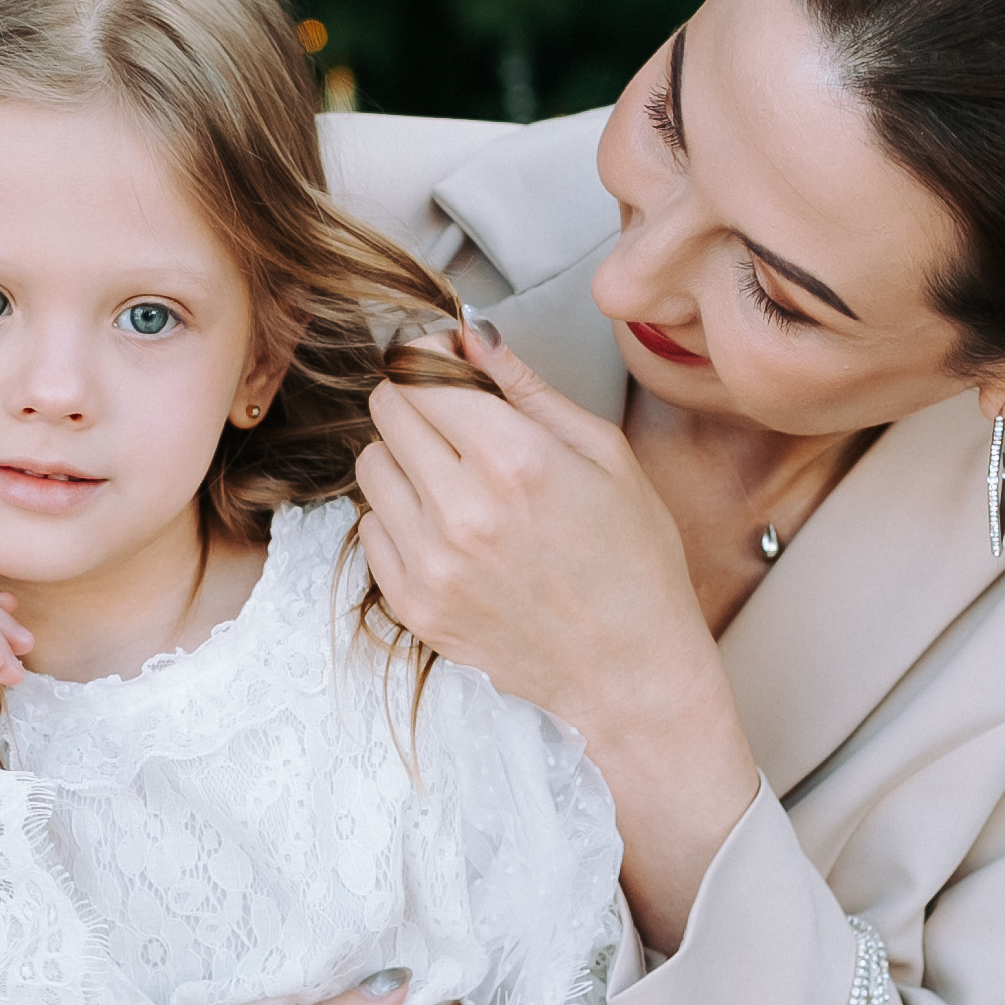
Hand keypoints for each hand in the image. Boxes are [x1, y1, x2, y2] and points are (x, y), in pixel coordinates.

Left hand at [359, 321, 706, 730]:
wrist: (630, 670)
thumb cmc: (633, 560)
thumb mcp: (604, 454)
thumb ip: (527, 388)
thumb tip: (471, 335)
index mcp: (515, 460)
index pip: (421, 374)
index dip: (429, 358)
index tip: (444, 362)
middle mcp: (462, 510)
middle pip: (387, 412)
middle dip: (415, 402)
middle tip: (454, 420)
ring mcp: (431, 563)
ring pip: (371, 467)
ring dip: (404, 460)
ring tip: (456, 481)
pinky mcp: (414, 606)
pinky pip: (371, 530)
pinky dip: (400, 519)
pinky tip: (451, 531)